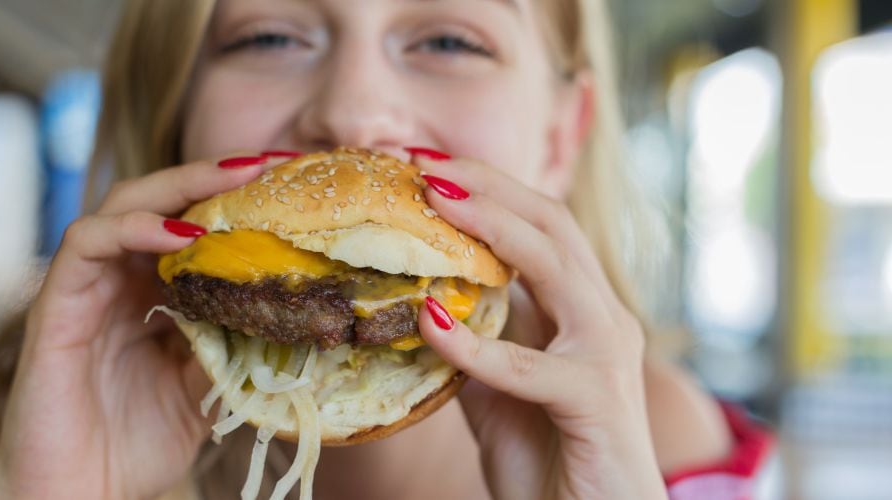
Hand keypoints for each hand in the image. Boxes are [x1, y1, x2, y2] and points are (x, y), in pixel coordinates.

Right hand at [0, 155, 273, 499]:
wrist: (78, 498)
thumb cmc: (134, 446)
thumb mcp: (204, 390)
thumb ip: (231, 347)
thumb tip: (291, 317)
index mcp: (153, 294)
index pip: (193, 226)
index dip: (237, 201)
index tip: (291, 183)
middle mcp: (118, 280)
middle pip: (162, 200)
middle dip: (214, 175)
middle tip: (270, 162)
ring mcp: (85, 288)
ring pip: (122, 204)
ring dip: (179, 186)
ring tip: (234, 180)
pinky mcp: (55, 305)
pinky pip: (86, 244)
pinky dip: (131, 228)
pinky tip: (179, 233)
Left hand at [410, 151, 666, 499]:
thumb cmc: (549, 458)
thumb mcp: (497, 388)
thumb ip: (476, 342)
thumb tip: (425, 304)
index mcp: (582, 310)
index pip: (540, 226)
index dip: (488, 190)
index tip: (425, 165)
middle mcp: (603, 319)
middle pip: (552, 225)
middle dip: (489, 186)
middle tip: (424, 163)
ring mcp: (606, 354)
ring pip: (555, 268)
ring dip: (491, 230)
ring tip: (434, 202)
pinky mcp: (597, 400)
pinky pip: (530, 365)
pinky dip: (476, 346)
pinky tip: (432, 325)